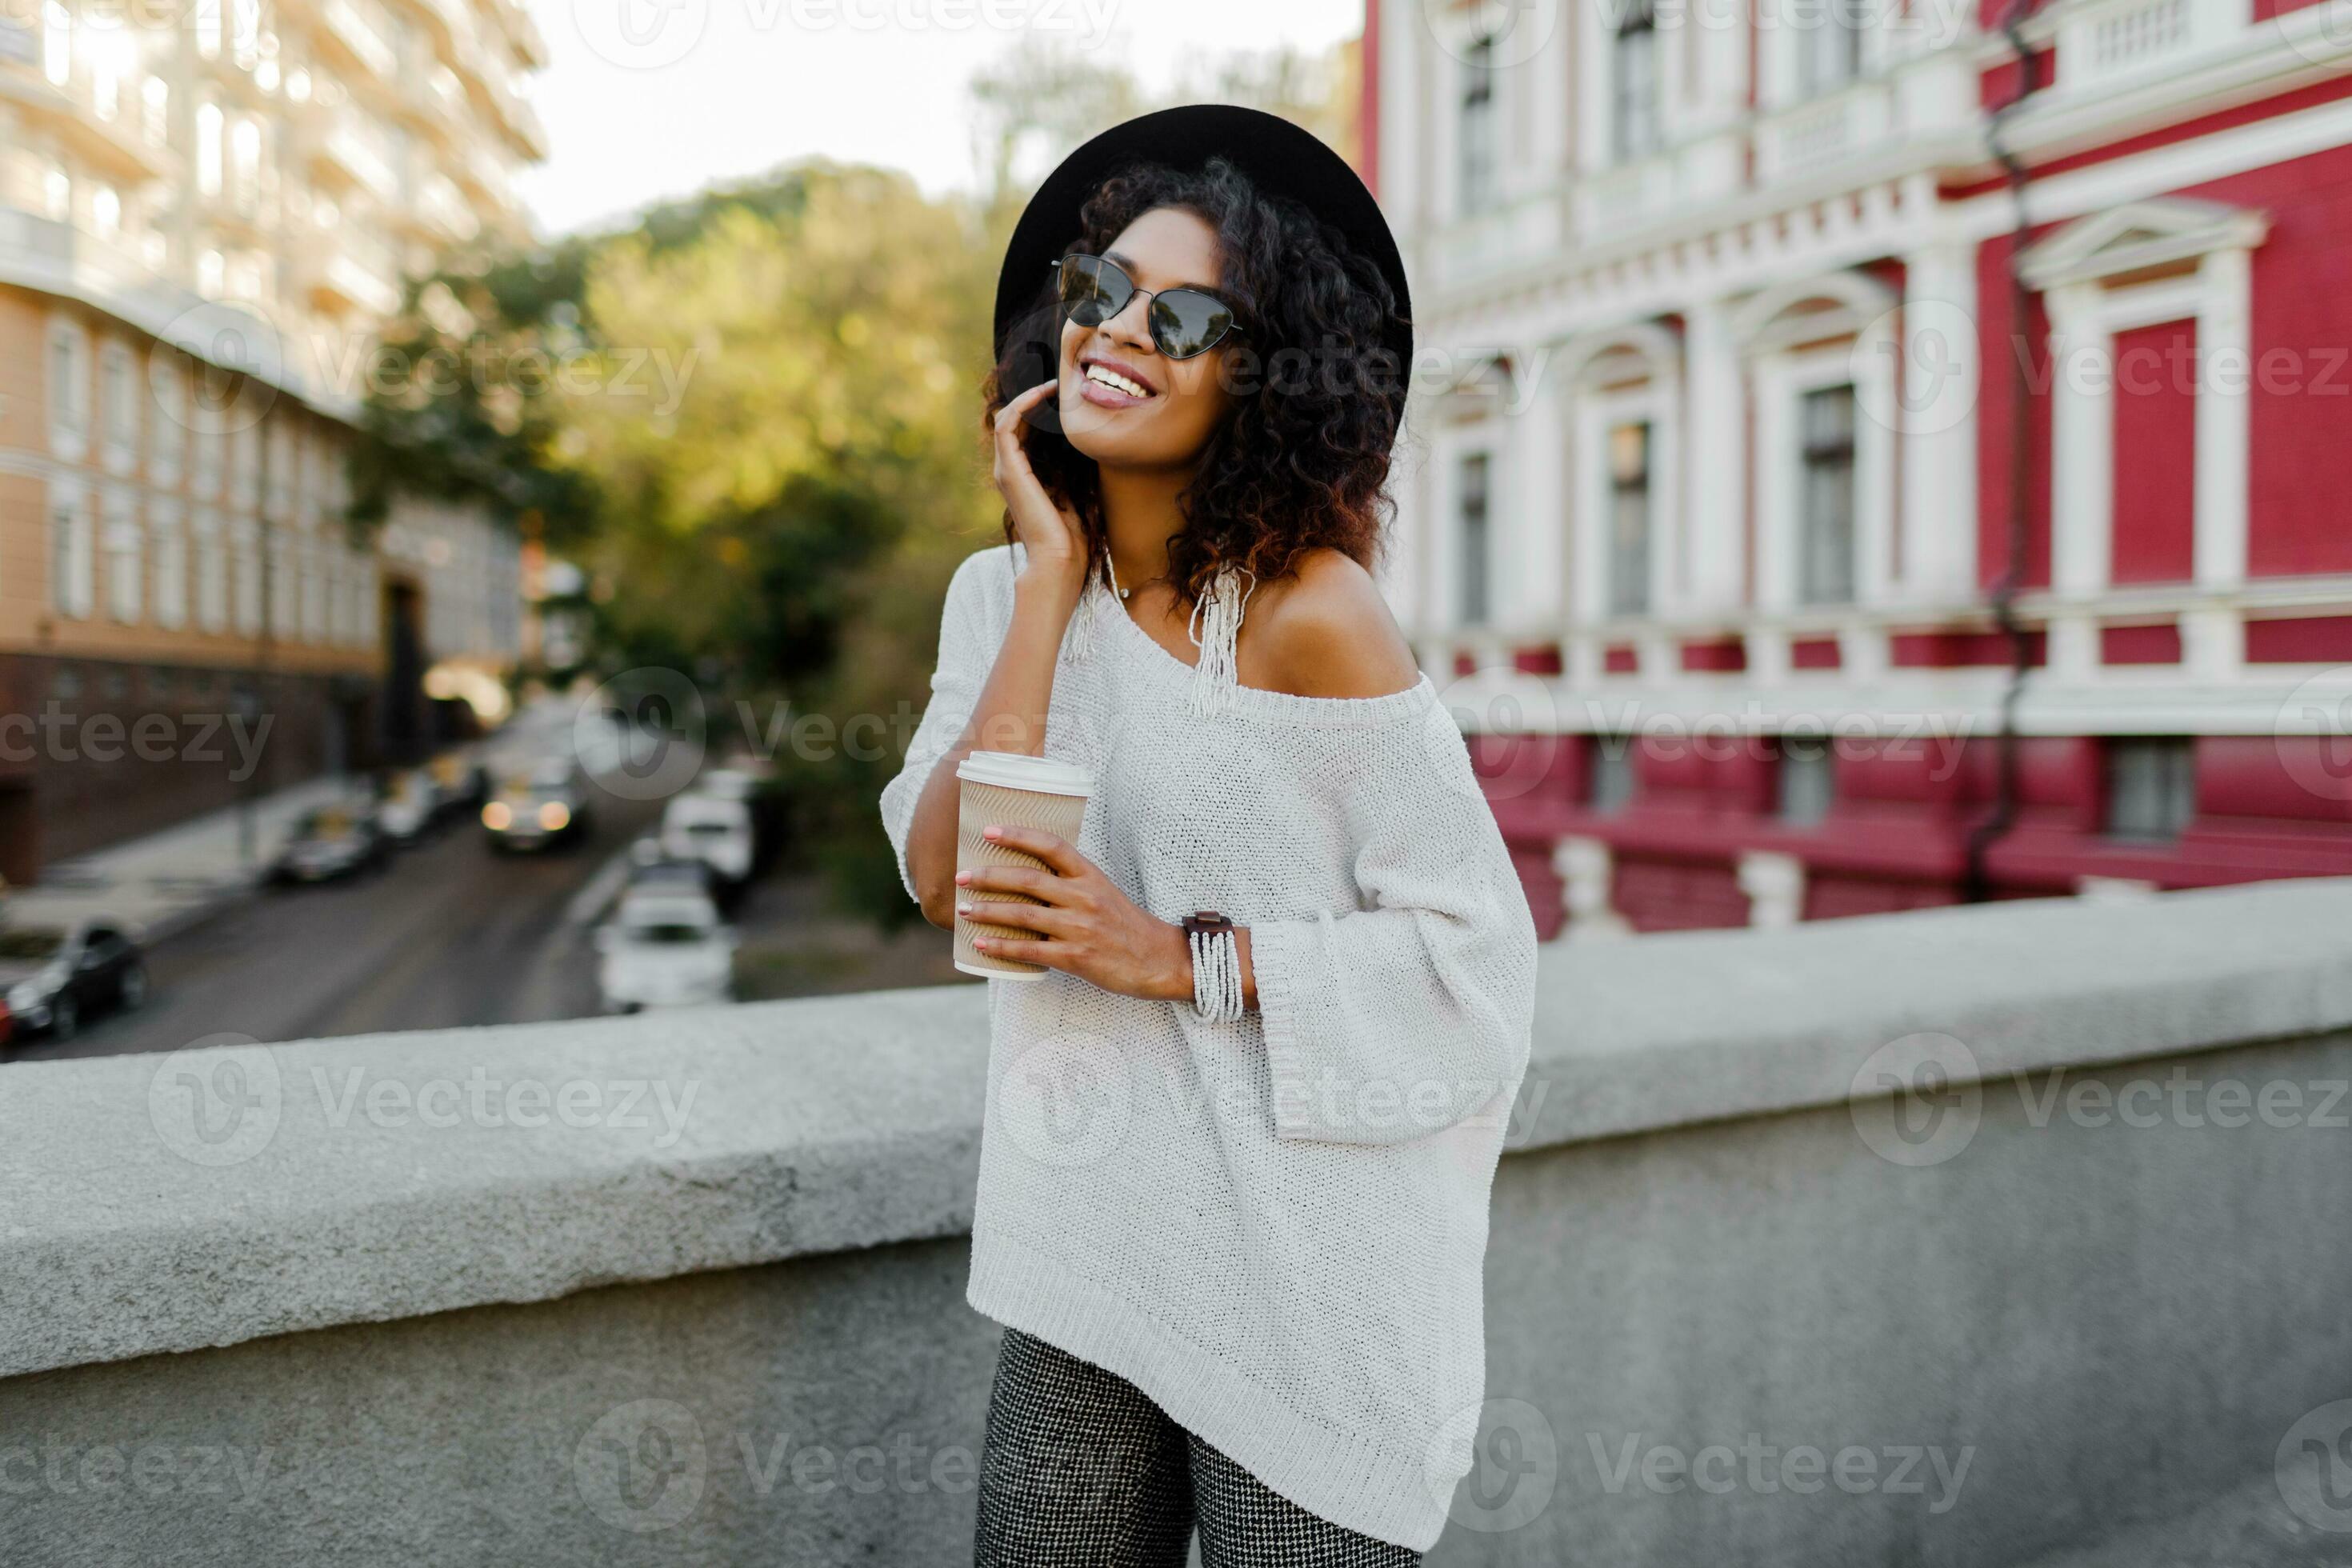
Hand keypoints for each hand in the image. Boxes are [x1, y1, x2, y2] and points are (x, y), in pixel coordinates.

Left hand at [955, 825, 1189, 1001]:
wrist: (1157, 960)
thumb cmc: (1126, 925)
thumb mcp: (1103, 891)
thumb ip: (1070, 882)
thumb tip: (1028, 875)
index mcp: (1090, 876)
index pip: (1051, 845)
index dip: (1018, 835)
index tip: (988, 831)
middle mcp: (1084, 897)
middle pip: (1028, 879)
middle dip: (989, 876)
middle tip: (961, 875)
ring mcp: (1079, 928)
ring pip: (1023, 915)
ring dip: (988, 911)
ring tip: (963, 909)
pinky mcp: (1075, 957)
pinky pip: (1030, 950)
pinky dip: (1002, 946)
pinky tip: (982, 943)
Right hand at [992, 381, 1088, 602]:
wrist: (1060, 560)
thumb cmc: (1071, 536)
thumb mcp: (1076, 491)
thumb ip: (1073, 469)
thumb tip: (1091, 444)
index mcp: (1024, 476)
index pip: (1023, 431)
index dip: (1039, 409)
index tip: (1064, 395)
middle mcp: (1010, 471)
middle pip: (1012, 420)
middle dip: (1033, 399)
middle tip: (1059, 383)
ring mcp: (1006, 470)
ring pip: (1006, 418)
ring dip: (1027, 397)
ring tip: (1052, 384)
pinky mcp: (1010, 470)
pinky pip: (1007, 426)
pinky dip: (1022, 406)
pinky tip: (1043, 394)